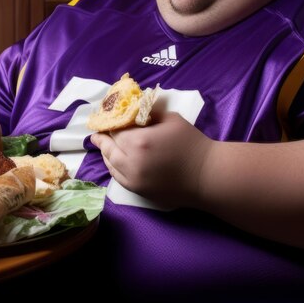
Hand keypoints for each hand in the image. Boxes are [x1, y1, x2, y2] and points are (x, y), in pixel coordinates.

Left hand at [90, 112, 210, 207]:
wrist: (206, 175)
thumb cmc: (191, 143)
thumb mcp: (171, 118)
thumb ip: (149, 112)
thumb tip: (135, 110)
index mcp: (138, 141)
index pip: (115, 131)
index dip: (111, 124)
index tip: (108, 119)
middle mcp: (131, 163)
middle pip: (108, 149)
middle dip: (102, 140)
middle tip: (96, 135)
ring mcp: (134, 181)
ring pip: (111, 166)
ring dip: (106, 155)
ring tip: (103, 148)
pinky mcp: (139, 192)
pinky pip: (120, 179)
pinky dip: (114, 169)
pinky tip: (115, 163)